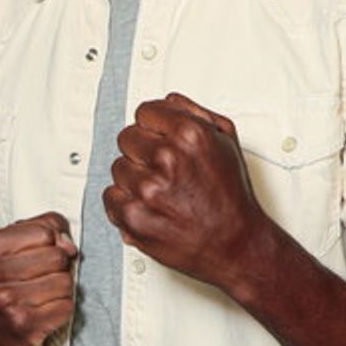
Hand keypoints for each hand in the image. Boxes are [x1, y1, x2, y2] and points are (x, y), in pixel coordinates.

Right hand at [0, 212, 76, 345]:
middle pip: (58, 257)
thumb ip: (44, 228)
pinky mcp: (24, 325)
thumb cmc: (2, 283)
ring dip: (60, 289)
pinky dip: (61, 309)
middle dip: (57, 267)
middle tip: (39, 278)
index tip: (38, 254)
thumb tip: (69, 246)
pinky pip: (66, 306)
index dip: (50, 243)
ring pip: (65, 282)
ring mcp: (7, 300)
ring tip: (40, 294)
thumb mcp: (12, 245)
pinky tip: (43, 310)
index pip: (44, 232)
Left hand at [103, 92, 264, 289]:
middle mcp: (167, 159)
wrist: (235, 244)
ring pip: (117, 168)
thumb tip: (168, 102)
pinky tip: (148, 206)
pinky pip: (110, 197)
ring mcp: (148, 189)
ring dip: (134, 178)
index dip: (152, 127)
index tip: (157, 138)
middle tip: (161, 168)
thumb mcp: (227, 141)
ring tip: (160, 191)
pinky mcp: (134, 216)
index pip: (144, 112)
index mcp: (189, 135)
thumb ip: (195, 114)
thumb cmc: (231, 198)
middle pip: (126, 138)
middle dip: (141, 151)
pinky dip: (124, 203)